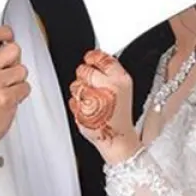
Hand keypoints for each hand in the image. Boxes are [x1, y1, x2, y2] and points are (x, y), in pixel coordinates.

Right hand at [0, 22, 30, 149]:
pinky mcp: (5, 98)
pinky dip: (21, 93)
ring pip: (22, 70)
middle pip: (14, 49)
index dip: (5, 32)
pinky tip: (10, 97)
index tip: (8, 36)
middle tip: (7, 72)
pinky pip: (25, 87)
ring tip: (7, 87)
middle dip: (14, 61)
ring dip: (18, 80)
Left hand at [68, 50, 140, 165]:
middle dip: (83, 75)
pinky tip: (87, 110)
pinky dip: (76, 105)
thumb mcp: (124, 88)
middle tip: (90, 84)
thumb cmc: (119, 115)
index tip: (89, 58)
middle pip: (84, 69)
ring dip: (78, 91)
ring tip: (91, 100)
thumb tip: (95, 59)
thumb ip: (110, 73)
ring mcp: (95, 99)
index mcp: (121, 79)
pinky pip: (72, 100)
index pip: (102, 58)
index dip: (92, 57)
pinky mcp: (83, 110)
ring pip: (75, 84)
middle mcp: (108, 87)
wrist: (118, 138)